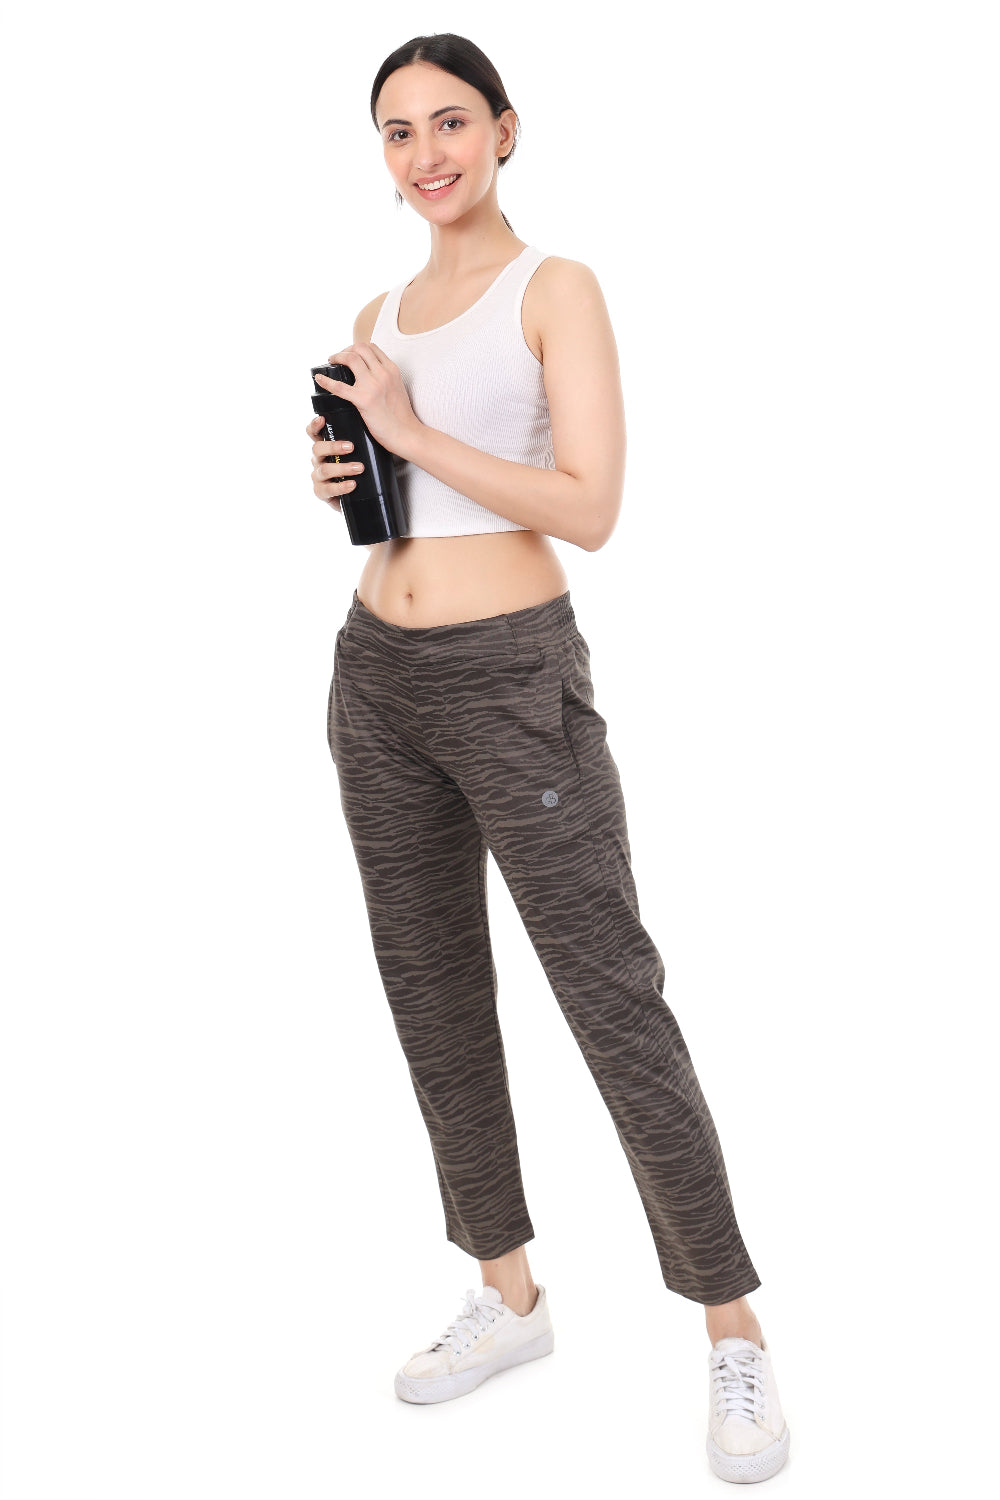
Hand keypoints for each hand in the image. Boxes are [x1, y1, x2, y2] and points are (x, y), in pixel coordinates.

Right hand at [306, 415, 361, 511]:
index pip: (314, 433)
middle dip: (334, 447)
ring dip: (342, 468)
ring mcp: (318, 477)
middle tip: (351, 447)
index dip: (315, 425)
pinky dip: (341, 487)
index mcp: (325, 448)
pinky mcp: (321, 492)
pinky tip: (352, 484)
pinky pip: (327, 489)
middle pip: (317, 449)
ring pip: (324, 469)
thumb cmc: (360, 470)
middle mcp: (318, 460)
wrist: (360, 495)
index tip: (322, 419)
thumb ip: (360, 440)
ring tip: (359, 468)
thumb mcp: (360, 452)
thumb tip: (373, 424)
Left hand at [314, 342, 421, 456]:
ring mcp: (373, 385)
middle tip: (338, 359)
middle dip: (345, 350)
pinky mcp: (363, 400)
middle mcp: (383, 373)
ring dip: (337, 357)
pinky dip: (326, 381)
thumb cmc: (402, 417)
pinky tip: (319, 379)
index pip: (371, 347)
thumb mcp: (398, 389)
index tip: (349, 355)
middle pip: (360, 348)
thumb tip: (370, 377)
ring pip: (350, 358)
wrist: (407, 434)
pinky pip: (339, 386)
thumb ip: (386, 379)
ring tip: (331, 363)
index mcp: (392, 370)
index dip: (356, 348)